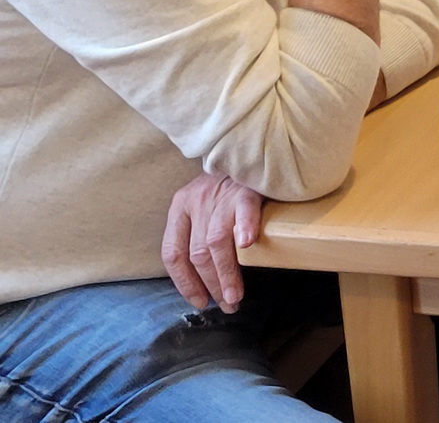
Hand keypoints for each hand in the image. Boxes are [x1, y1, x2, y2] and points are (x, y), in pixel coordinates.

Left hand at [162, 173, 263, 312]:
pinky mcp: (247, 189)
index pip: (172, 253)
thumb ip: (198, 230)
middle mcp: (196, 202)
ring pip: (216, 243)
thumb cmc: (229, 183)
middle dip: (210, 284)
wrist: (251, 149)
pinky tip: (248, 245)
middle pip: (197, 253)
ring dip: (226, 274)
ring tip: (235, 296)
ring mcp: (221, 196)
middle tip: (225, 304)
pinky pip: (245, 212)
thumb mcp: (204, 203)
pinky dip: (245, 228)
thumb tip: (204, 276)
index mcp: (180, 206)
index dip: (184, 282)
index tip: (199, 301)